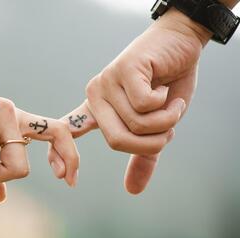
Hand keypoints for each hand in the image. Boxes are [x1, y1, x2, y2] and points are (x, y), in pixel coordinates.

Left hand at [49, 9, 211, 193]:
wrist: (180, 44)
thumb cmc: (167, 84)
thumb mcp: (156, 126)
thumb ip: (143, 155)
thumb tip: (132, 190)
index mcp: (97, 110)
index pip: (69, 133)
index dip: (59, 155)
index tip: (63, 178)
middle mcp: (95, 96)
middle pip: (116, 140)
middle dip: (151, 141)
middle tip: (168, 127)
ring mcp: (107, 82)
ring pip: (135, 123)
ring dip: (165, 120)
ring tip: (170, 103)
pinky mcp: (123, 70)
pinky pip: (143, 104)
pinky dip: (166, 104)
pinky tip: (165, 87)